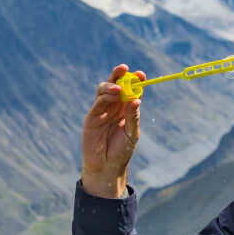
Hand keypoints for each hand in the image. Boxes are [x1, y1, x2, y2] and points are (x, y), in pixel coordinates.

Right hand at [80, 64, 142, 197]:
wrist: (106, 166)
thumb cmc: (121, 151)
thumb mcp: (131, 133)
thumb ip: (133, 117)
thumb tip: (136, 100)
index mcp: (126, 109)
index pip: (131, 91)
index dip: (135, 81)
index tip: (141, 75)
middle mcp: (114, 107)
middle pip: (116, 85)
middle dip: (120, 75)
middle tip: (125, 68)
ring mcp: (102, 110)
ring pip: (105, 89)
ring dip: (112, 85)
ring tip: (119, 89)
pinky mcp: (92, 116)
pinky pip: (98, 101)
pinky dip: (105, 95)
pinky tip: (113, 94)